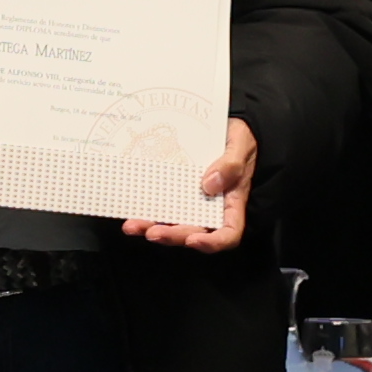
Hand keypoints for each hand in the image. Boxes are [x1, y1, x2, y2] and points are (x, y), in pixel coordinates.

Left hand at [122, 119, 263, 251]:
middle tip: (152, 232)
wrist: (226, 128)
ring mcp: (191, 202)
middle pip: (193, 232)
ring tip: (132, 226)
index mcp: (231, 203)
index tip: (193, 240)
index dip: (212, 242)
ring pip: (173, 224)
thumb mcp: (240, 147)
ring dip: (152, 228)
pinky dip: (146, 212)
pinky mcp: (175, 193)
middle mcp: (210, 208)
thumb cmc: (239, 140)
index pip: (228, 233)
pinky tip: (131, 210)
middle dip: (172, 236)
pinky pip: (161, 206)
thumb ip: (231, 165)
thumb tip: (209, 185)